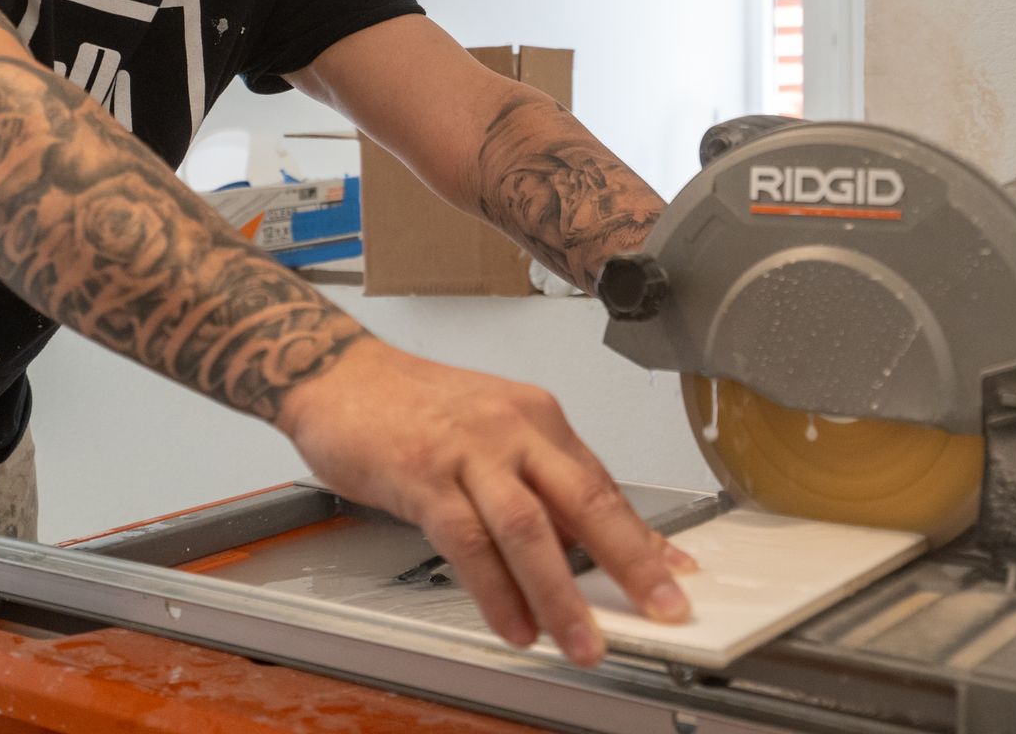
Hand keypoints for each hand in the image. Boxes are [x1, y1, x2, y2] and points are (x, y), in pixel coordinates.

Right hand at [273, 336, 692, 665]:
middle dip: (630, 560)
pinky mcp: (423, 476)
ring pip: (530, 528)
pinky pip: (468, 542)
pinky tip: (513, 625)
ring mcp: (469, 451)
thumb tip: (577, 540)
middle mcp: (513, 428)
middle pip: (585, 499)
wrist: (340, 373)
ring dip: (561, 593)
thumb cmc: (412, 405)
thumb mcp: (488, 430)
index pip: (602, 483)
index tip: (674, 572)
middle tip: (663, 607)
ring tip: (582, 642)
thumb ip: (531, 480)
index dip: (642, 534)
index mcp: (536, 416)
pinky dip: (495, 591)